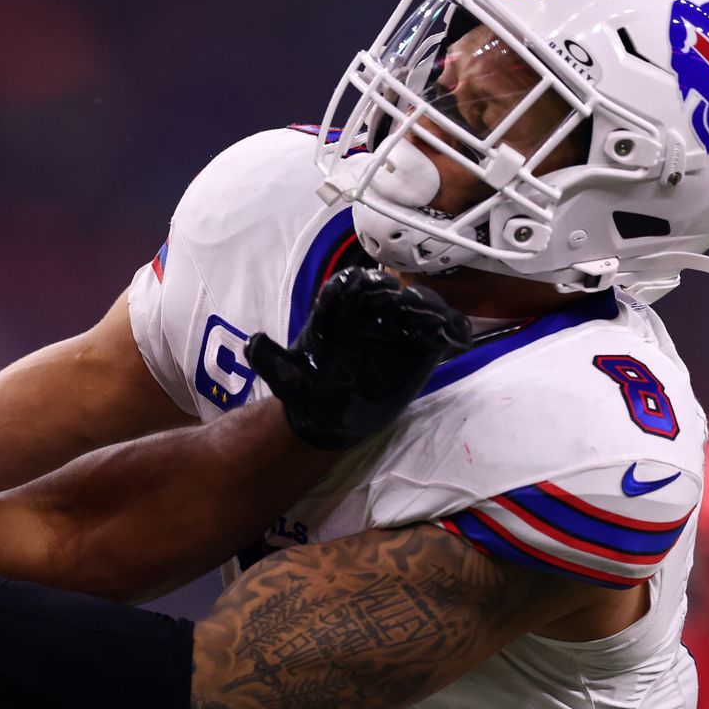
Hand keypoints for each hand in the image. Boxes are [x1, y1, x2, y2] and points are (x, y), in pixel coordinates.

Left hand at [246, 267, 469, 449]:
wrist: (331, 420)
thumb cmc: (310, 397)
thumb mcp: (288, 382)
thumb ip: (273, 362)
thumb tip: (252, 342)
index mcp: (335, 318)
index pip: (345, 289)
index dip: (355, 287)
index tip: (365, 290)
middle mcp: (367, 318)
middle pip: (385, 291)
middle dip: (394, 294)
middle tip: (404, 304)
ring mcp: (394, 331)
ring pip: (414, 307)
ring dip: (425, 309)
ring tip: (431, 321)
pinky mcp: (417, 350)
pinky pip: (438, 333)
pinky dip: (449, 330)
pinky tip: (455, 338)